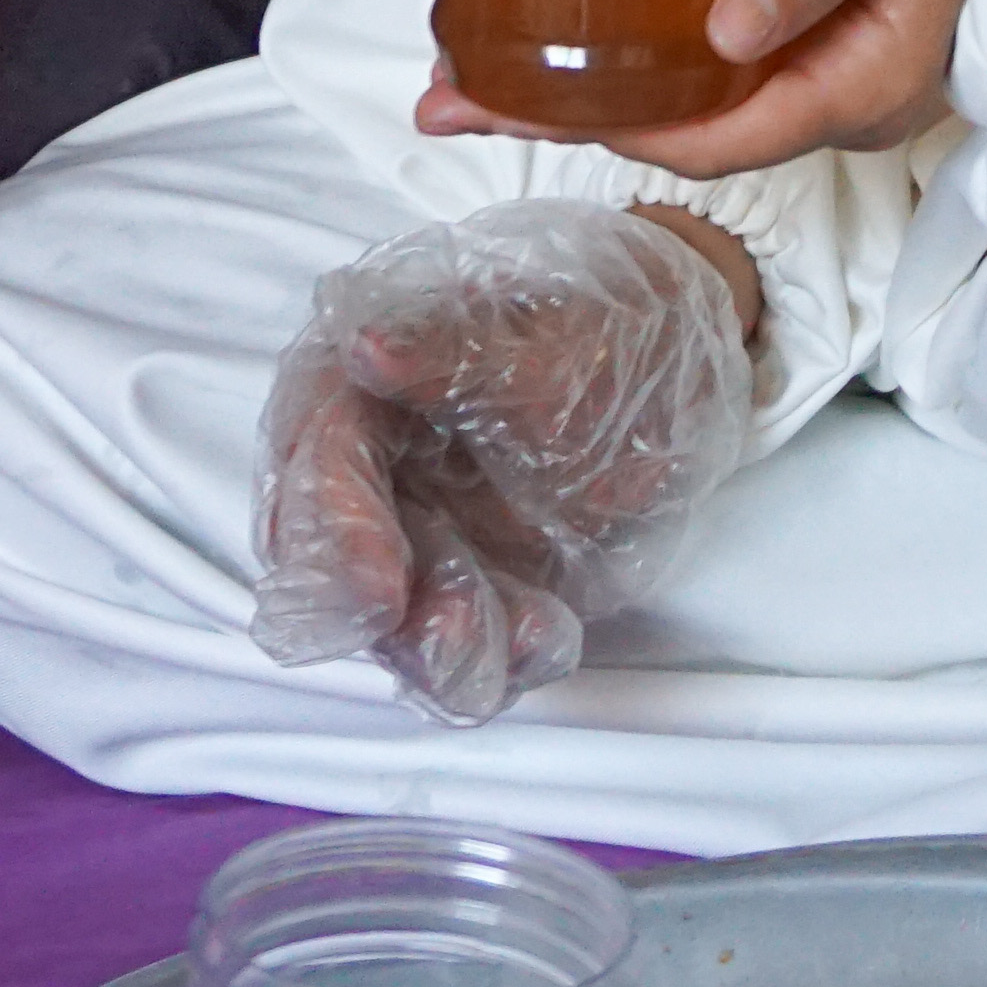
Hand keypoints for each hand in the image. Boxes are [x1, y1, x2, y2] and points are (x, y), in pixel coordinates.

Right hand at [247, 203, 754, 723]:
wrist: (669, 375)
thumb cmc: (593, 331)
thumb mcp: (540, 334)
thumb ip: (448, 349)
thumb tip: (365, 346)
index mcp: (359, 387)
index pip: (317, 461)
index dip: (336, 529)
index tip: (377, 586)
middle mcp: (369, 476)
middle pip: (331, 568)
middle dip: (383, 615)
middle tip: (445, 634)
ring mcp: (419, 544)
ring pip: (397, 625)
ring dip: (445, 648)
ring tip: (520, 635)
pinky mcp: (472, 594)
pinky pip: (471, 649)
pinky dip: (504, 655)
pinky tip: (546, 633)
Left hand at [420, 0, 977, 175]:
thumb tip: (728, 34)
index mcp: (874, 83)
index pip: (733, 138)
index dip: (630, 132)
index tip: (533, 107)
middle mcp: (841, 92)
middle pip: (697, 131)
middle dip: (578, 121)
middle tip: (452, 99)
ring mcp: (820, 62)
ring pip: (693, 101)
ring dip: (591, 93)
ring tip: (476, 74)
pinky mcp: (799, 26)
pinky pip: (708, 62)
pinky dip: (633, 56)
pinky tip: (565, 38)